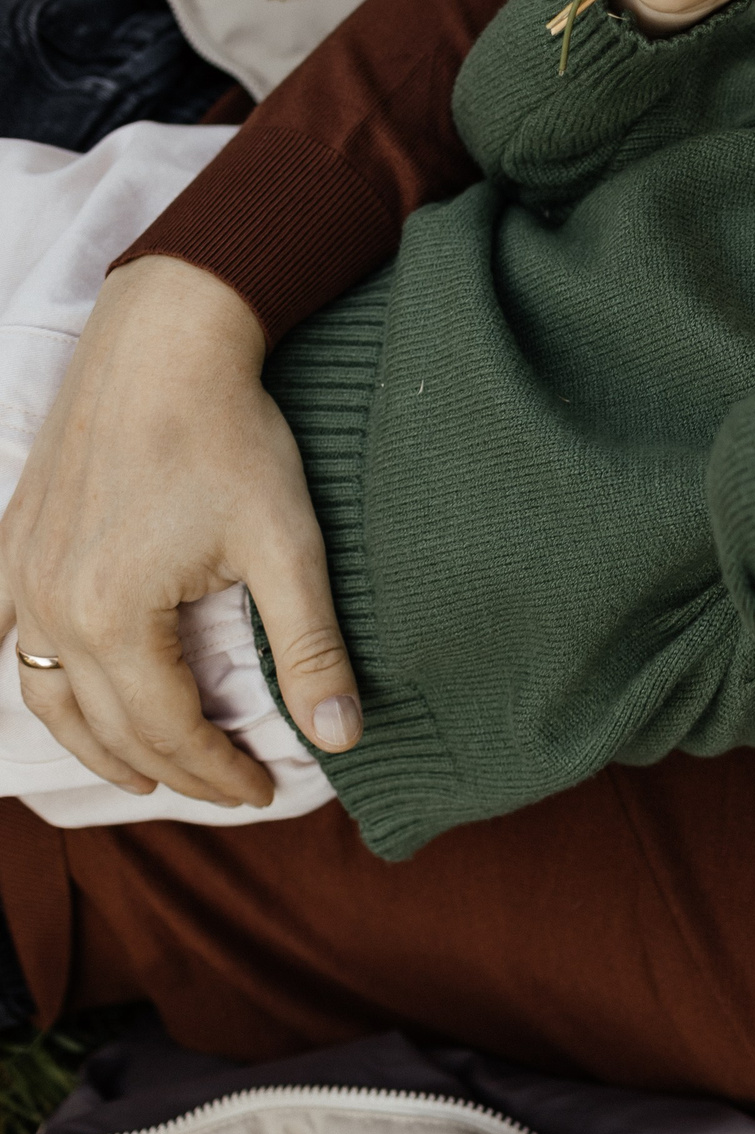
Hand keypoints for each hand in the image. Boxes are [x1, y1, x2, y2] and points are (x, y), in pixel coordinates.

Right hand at [0, 256, 360, 805]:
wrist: (164, 342)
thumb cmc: (231, 437)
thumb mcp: (289, 547)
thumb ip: (312, 648)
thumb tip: (341, 737)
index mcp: (112, 617)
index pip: (168, 732)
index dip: (219, 772)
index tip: (267, 792)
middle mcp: (49, 605)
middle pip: (107, 725)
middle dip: (172, 768)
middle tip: (227, 787)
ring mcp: (20, 572)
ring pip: (45, 692)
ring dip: (96, 740)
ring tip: (147, 768)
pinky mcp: (12, 540)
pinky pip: (5, 632)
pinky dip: (38, 675)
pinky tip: (64, 685)